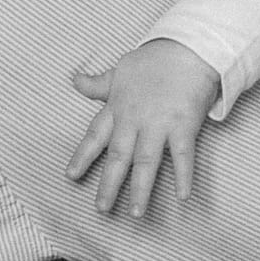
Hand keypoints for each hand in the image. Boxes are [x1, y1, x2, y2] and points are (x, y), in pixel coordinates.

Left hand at [67, 38, 221, 215]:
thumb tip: (74, 80)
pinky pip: (183, 155)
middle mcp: (135, 119)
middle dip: (109, 184)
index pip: (95, 136)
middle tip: (101, 209)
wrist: (188, 47)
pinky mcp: (184, 125)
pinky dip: (183, 176)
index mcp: (118, 107)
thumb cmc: (154, 59)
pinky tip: (184, 196)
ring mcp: (159, 124)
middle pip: (118, 156)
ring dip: (141, 188)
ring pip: (146, 162)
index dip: (82, 156)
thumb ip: (98, 84)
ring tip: (136, 213)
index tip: (70, 176)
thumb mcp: (120, 70)